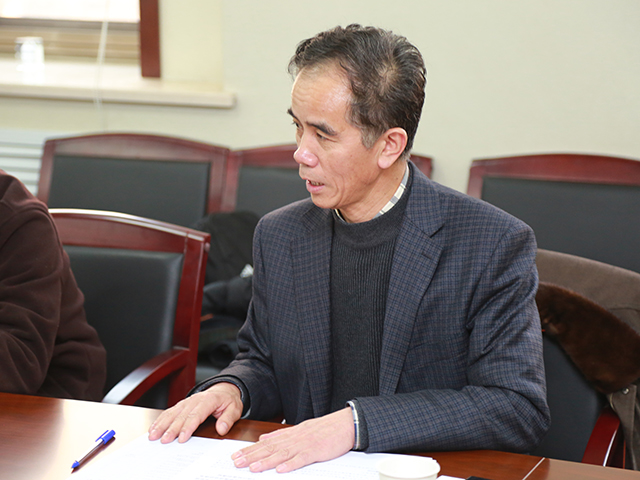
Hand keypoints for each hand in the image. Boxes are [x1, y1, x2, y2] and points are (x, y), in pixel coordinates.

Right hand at [148, 382, 242, 442]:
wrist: (224, 389)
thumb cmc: (228, 400)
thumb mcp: (235, 408)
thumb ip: (228, 419)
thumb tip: (222, 429)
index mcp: (209, 400)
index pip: (196, 415)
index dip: (188, 427)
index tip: (182, 438)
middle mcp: (195, 400)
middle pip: (181, 416)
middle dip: (172, 429)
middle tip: (164, 440)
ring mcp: (187, 401)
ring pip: (172, 413)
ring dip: (162, 424)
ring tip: (153, 435)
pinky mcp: (182, 404)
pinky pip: (169, 411)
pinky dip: (160, 420)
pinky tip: (154, 428)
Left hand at [231, 407, 353, 472]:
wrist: (345, 423)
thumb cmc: (325, 428)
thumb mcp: (300, 429)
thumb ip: (281, 434)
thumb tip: (263, 438)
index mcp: (290, 434)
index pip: (266, 443)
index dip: (250, 450)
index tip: (235, 455)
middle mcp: (294, 438)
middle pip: (270, 448)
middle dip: (252, 456)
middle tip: (236, 462)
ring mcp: (305, 444)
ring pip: (282, 454)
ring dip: (267, 462)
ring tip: (253, 468)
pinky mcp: (316, 451)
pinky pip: (302, 459)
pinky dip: (291, 464)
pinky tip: (281, 470)